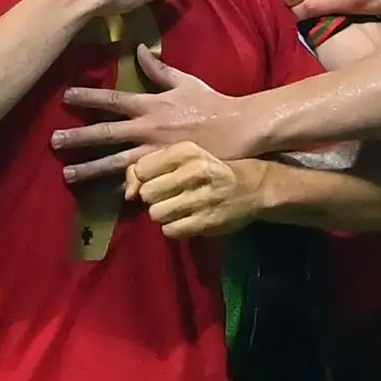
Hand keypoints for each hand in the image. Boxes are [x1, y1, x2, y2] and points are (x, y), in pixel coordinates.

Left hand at [53, 48, 258, 181]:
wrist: (240, 129)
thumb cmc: (211, 103)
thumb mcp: (184, 81)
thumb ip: (159, 69)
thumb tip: (139, 49)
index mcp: (150, 105)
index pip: (112, 100)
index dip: (87, 96)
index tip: (65, 96)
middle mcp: (148, 129)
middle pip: (105, 134)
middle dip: (78, 137)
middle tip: (53, 142)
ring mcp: (155, 153)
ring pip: (116, 162)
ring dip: (91, 169)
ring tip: (68, 175)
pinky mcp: (167, 171)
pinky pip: (142, 182)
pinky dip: (127, 190)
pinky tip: (108, 197)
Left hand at [124, 144, 266, 237]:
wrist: (253, 187)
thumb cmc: (209, 169)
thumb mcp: (183, 157)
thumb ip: (149, 166)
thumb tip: (127, 194)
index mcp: (186, 151)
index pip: (141, 168)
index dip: (141, 178)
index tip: (153, 181)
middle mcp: (194, 172)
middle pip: (147, 193)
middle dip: (153, 198)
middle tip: (168, 196)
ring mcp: (202, 198)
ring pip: (156, 213)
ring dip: (163, 214)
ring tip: (177, 208)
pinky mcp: (208, 221)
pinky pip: (170, 230)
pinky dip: (174, 227)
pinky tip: (186, 219)